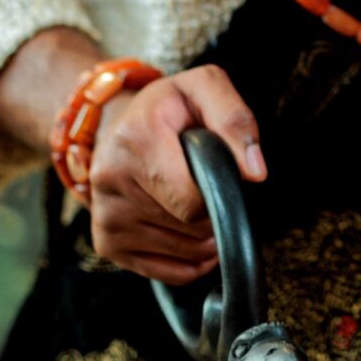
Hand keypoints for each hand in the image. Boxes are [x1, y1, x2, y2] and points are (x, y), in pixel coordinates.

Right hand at [88, 63, 266, 283]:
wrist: (113, 124)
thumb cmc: (165, 109)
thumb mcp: (203, 87)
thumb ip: (235, 120)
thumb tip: (254, 172)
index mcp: (136, 139)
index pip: (193, 199)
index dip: (219, 194)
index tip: (218, 174)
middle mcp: (111, 180)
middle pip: (191, 229)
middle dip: (213, 212)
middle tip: (206, 185)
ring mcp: (105, 217)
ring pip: (183, 253)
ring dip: (203, 236)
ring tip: (194, 201)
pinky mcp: (106, 244)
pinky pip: (167, 273)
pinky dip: (189, 260)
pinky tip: (187, 231)